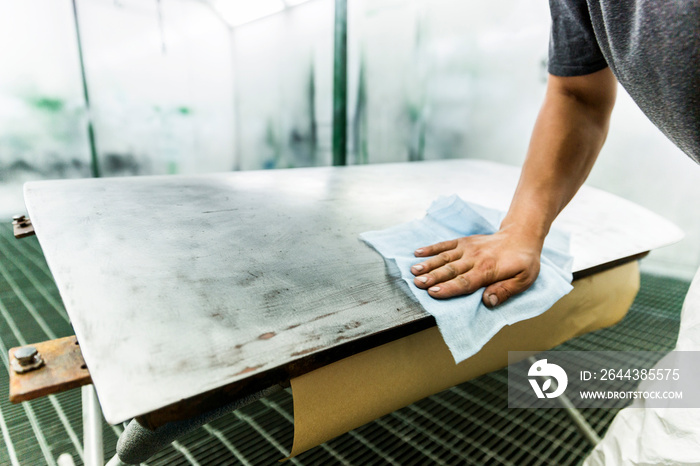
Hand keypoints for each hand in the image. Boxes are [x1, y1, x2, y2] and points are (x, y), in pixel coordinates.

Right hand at [410, 230, 541, 305]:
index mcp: (488, 269)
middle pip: (451, 269)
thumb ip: (506, 291)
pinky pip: (445, 244)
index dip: (449, 288)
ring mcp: (468, 248)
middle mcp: (475, 258)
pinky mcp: (464, 242)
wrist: (521, 236)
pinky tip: (417, 253)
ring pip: (445, 257)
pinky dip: (431, 248)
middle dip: (433, 277)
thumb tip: (488, 301)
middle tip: (417, 283)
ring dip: (428, 264)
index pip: (466, 281)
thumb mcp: (524, 279)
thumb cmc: (523, 262)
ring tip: (414, 271)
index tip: (434, 292)